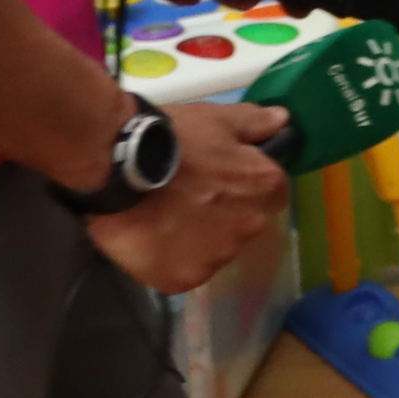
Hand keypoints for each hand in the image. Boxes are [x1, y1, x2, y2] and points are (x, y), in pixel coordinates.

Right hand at [83, 98, 290, 293]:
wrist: (116, 168)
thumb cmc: (172, 139)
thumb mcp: (218, 118)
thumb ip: (255, 123)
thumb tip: (282, 121)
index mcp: (265, 187)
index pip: (272, 195)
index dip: (246, 189)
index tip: (221, 184)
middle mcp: (251, 225)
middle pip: (245, 225)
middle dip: (224, 215)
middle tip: (189, 200)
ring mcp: (218, 256)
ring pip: (215, 251)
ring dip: (199, 240)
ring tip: (166, 220)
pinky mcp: (185, 279)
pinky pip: (186, 272)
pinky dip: (173, 261)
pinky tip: (154, 241)